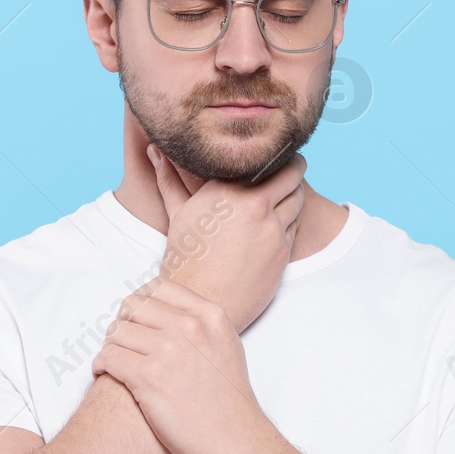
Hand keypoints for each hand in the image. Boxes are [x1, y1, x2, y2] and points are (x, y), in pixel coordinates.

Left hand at [91, 276, 270, 453]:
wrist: (234, 439)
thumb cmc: (228, 399)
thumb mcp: (226, 345)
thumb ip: (200, 323)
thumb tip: (163, 313)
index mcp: (210, 316)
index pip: (158, 287)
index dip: (139, 303)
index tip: (136, 321)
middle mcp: (190, 327)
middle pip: (132, 306)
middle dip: (122, 324)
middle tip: (123, 345)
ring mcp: (169, 351)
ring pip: (116, 332)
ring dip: (110, 347)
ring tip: (116, 364)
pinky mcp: (149, 378)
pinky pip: (108, 357)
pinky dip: (101, 365)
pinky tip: (107, 375)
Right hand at [148, 144, 307, 332]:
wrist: (201, 303)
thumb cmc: (185, 260)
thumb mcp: (177, 215)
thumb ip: (170, 179)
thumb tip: (155, 150)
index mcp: (226, 190)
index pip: (264, 157)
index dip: (272, 152)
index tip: (272, 150)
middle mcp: (254, 205)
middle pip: (292, 172)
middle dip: (293, 166)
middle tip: (291, 164)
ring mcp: (272, 228)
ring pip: (299, 197)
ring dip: (296, 191)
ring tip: (288, 190)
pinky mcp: (284, 251)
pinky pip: (297, 224)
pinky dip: (293, 217)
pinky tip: (283, 218)